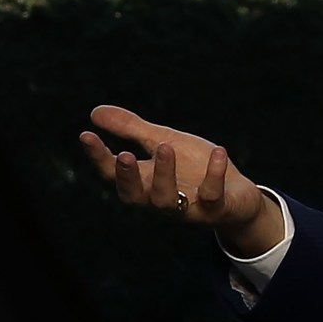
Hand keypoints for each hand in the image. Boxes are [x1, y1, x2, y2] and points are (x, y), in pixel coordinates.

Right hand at [78, 104, 284, 256]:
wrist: (236, 196)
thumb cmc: (195, 168)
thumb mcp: (165, 142)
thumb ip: (132, 130)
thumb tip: (95, 112)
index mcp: (145, 180)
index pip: (113, 172)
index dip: (99, 156)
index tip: (85, 135)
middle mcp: (159, 198)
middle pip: (134, 194)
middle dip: (127, 177)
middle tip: (124, 155)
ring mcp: (187, 207)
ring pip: (166, 200)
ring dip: (165, 175)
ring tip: (166, 146)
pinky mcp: (216, 208)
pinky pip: (212, 196)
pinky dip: (214, 175)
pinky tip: (218, 151)